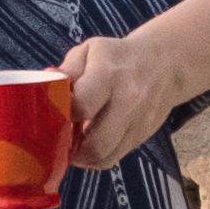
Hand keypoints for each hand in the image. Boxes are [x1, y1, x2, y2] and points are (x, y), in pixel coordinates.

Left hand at [58, 31, 166, 169]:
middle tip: (59, 137)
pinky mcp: (141, 137)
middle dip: (71, 145)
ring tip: (71, 144)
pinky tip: (87, 146)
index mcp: (109, 74)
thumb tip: (45, 85)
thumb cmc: (119, 57)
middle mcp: (127, 101)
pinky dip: (96, 158)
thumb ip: (68, 70)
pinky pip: (113, 157)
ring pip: (104, 156)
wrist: (164, 65)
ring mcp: (137, 123)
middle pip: (95, 141)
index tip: (55, 111)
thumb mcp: (90, 51)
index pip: (81, 105)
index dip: (63, 113)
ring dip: (82, 156)